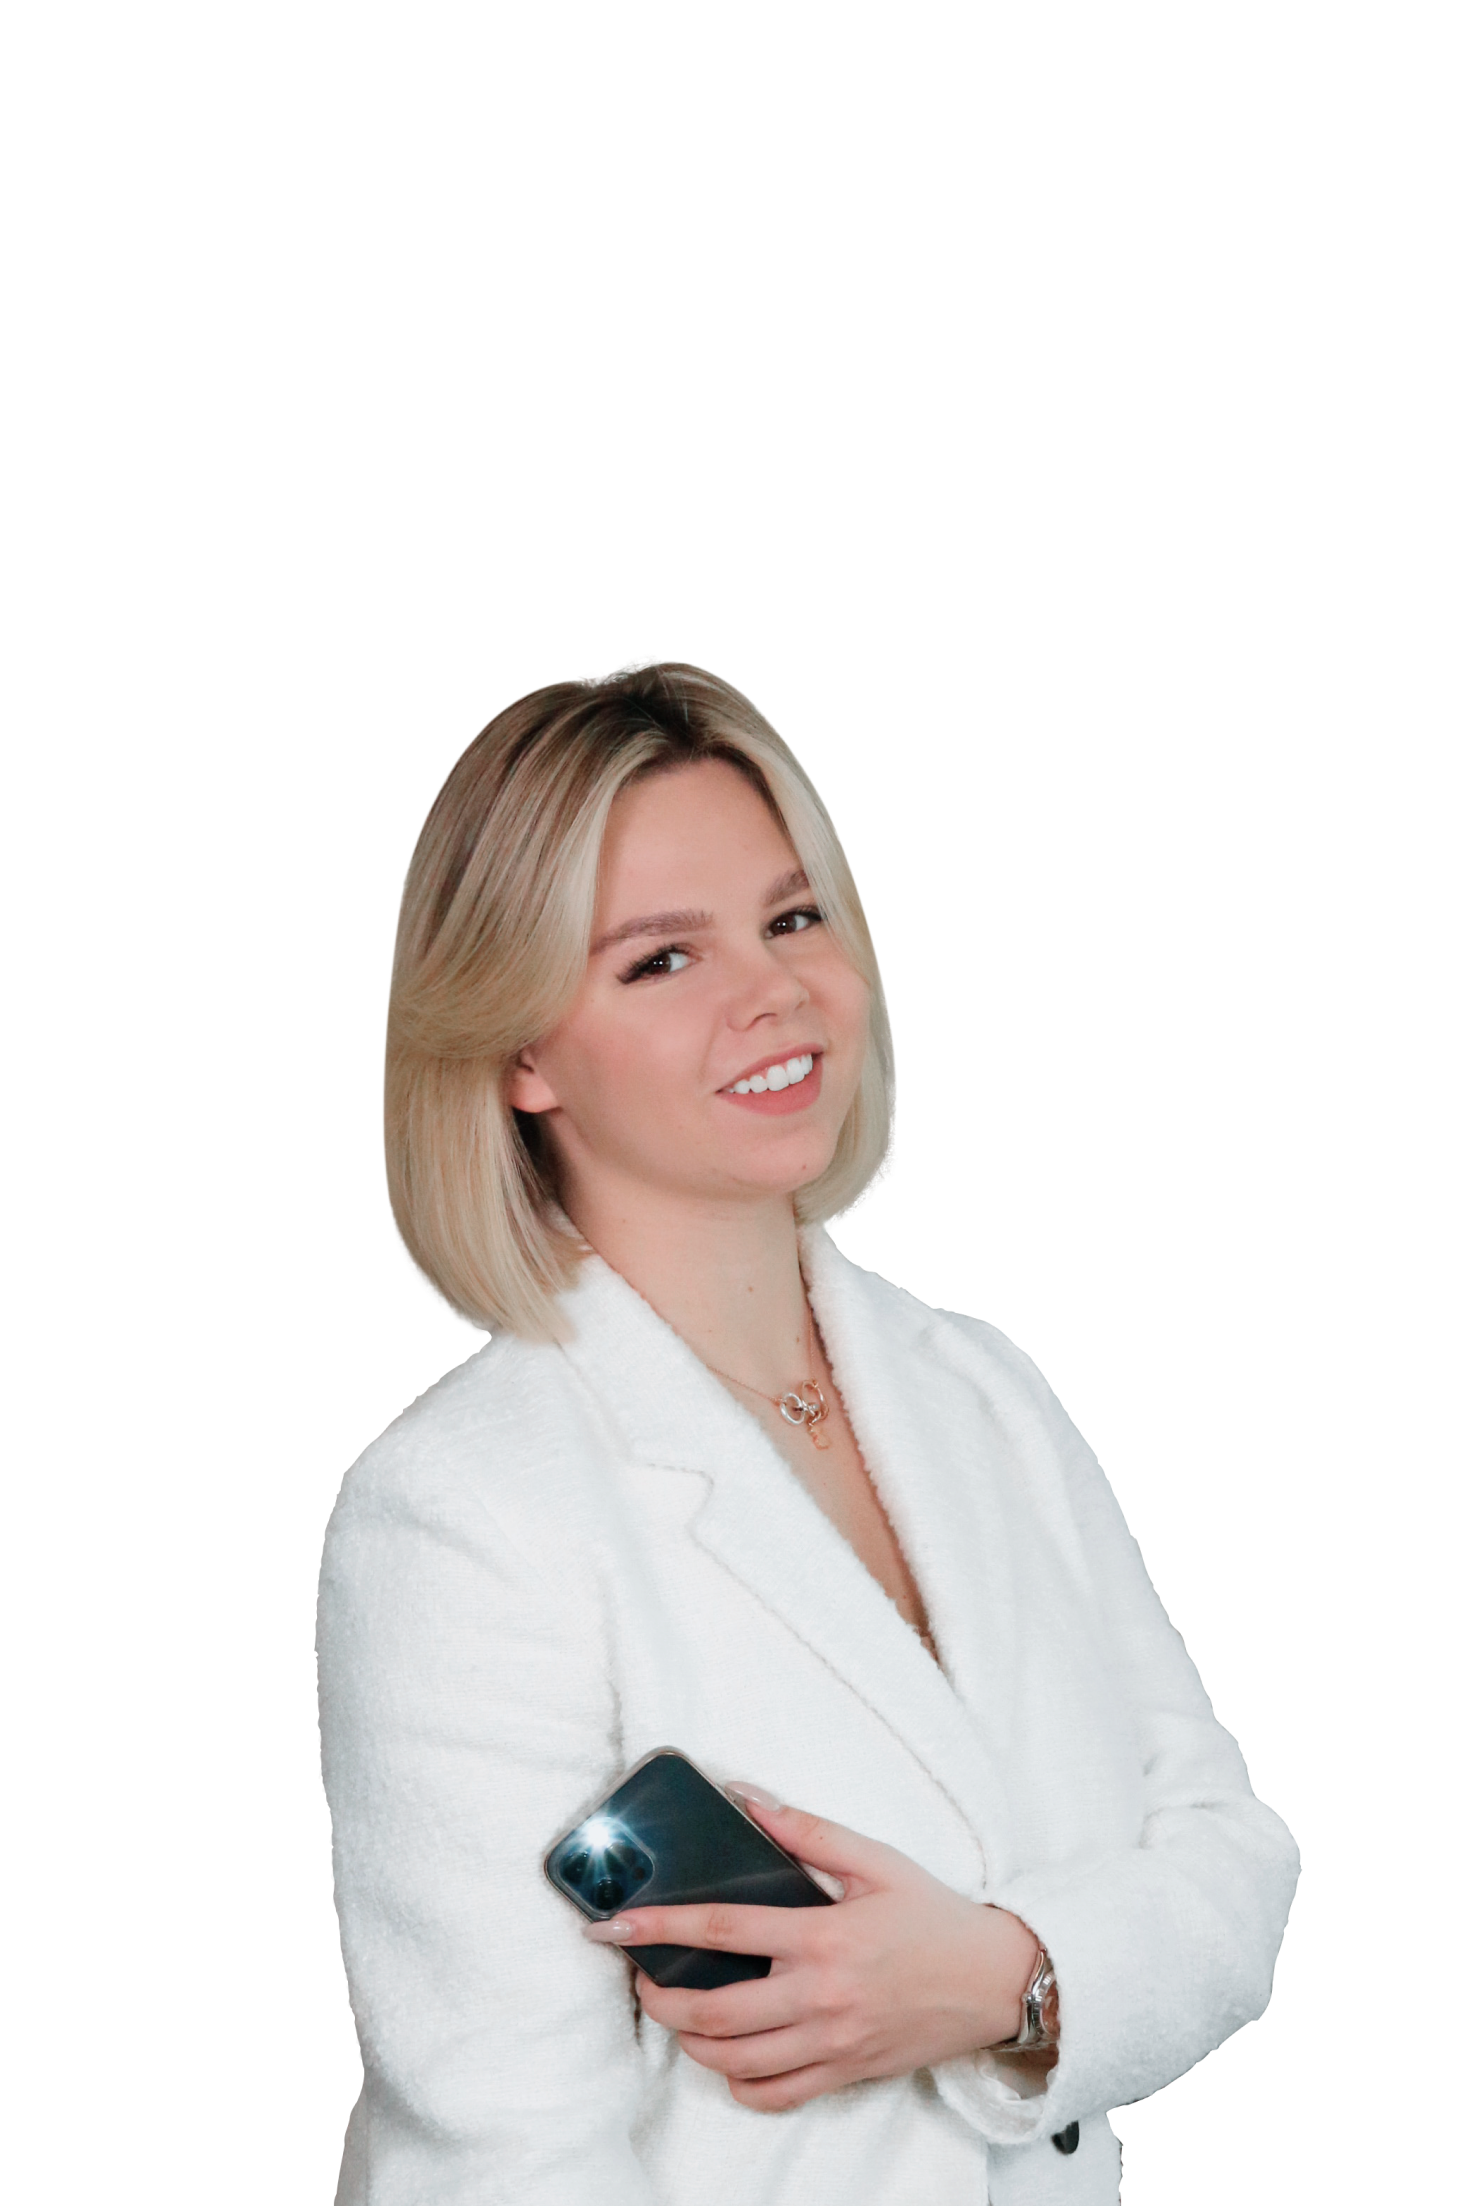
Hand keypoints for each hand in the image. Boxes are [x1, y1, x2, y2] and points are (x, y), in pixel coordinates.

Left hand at [579, 1784, 1041, 2111]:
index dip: (659, 1927)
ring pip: (734, 2061)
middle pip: (713, 2011)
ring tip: (677, 2013)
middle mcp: (819, 1996)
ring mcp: (830, 2043)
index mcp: (821, 1936)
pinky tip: (728, 2056)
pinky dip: (738, 2082)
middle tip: (639, 1979)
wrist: (996, 1980)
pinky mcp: (844, 2073)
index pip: (721, 1932)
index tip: (613, 1925)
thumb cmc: (934, 1916)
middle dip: (658, 1999)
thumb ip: (807, 1830)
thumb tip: (748, 1799)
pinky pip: (773, 2096)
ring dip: (690, 2040)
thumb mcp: (875, 1859)